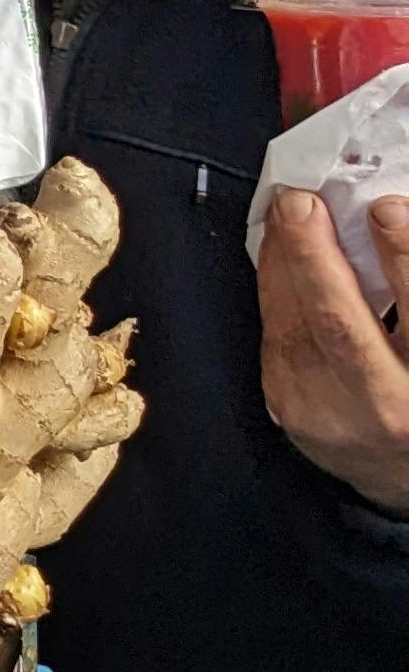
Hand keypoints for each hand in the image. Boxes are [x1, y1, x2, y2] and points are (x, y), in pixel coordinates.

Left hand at [258, 190, 408, 514]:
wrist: (400, 470)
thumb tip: (392, 217)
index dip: (404, 257)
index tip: (385, 209)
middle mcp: (386, 409)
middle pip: (339, 325)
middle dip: (315, 255)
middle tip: (303, 201)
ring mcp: (329, 416)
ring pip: (293, 326)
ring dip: (284, 262)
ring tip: (290, 215)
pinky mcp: (287, 409)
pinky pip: (275, 334)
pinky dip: (276, 287)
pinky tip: (281, 255)